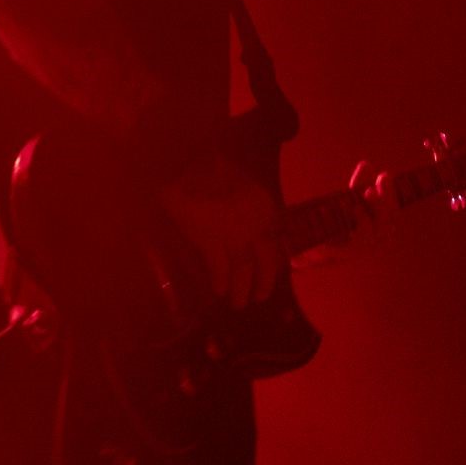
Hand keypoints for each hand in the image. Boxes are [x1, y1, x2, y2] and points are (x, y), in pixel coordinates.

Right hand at [159, 155, 283, 305]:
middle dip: (264, 282)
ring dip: (242, 289)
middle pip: (265, 261)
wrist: (189, 162)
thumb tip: (254, 234)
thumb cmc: (214, 170)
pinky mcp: (209, 239)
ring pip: (243, 269)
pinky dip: (221, 281)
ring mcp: (234, 233)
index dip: (275, 262)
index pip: (276, 243)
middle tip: (259, 298)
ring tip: (238, 303)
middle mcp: (256, 224)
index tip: (272, 274)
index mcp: (267, 209)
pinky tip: (219, 291)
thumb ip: (251, 209)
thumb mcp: (244, 186)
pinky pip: (219, 267)